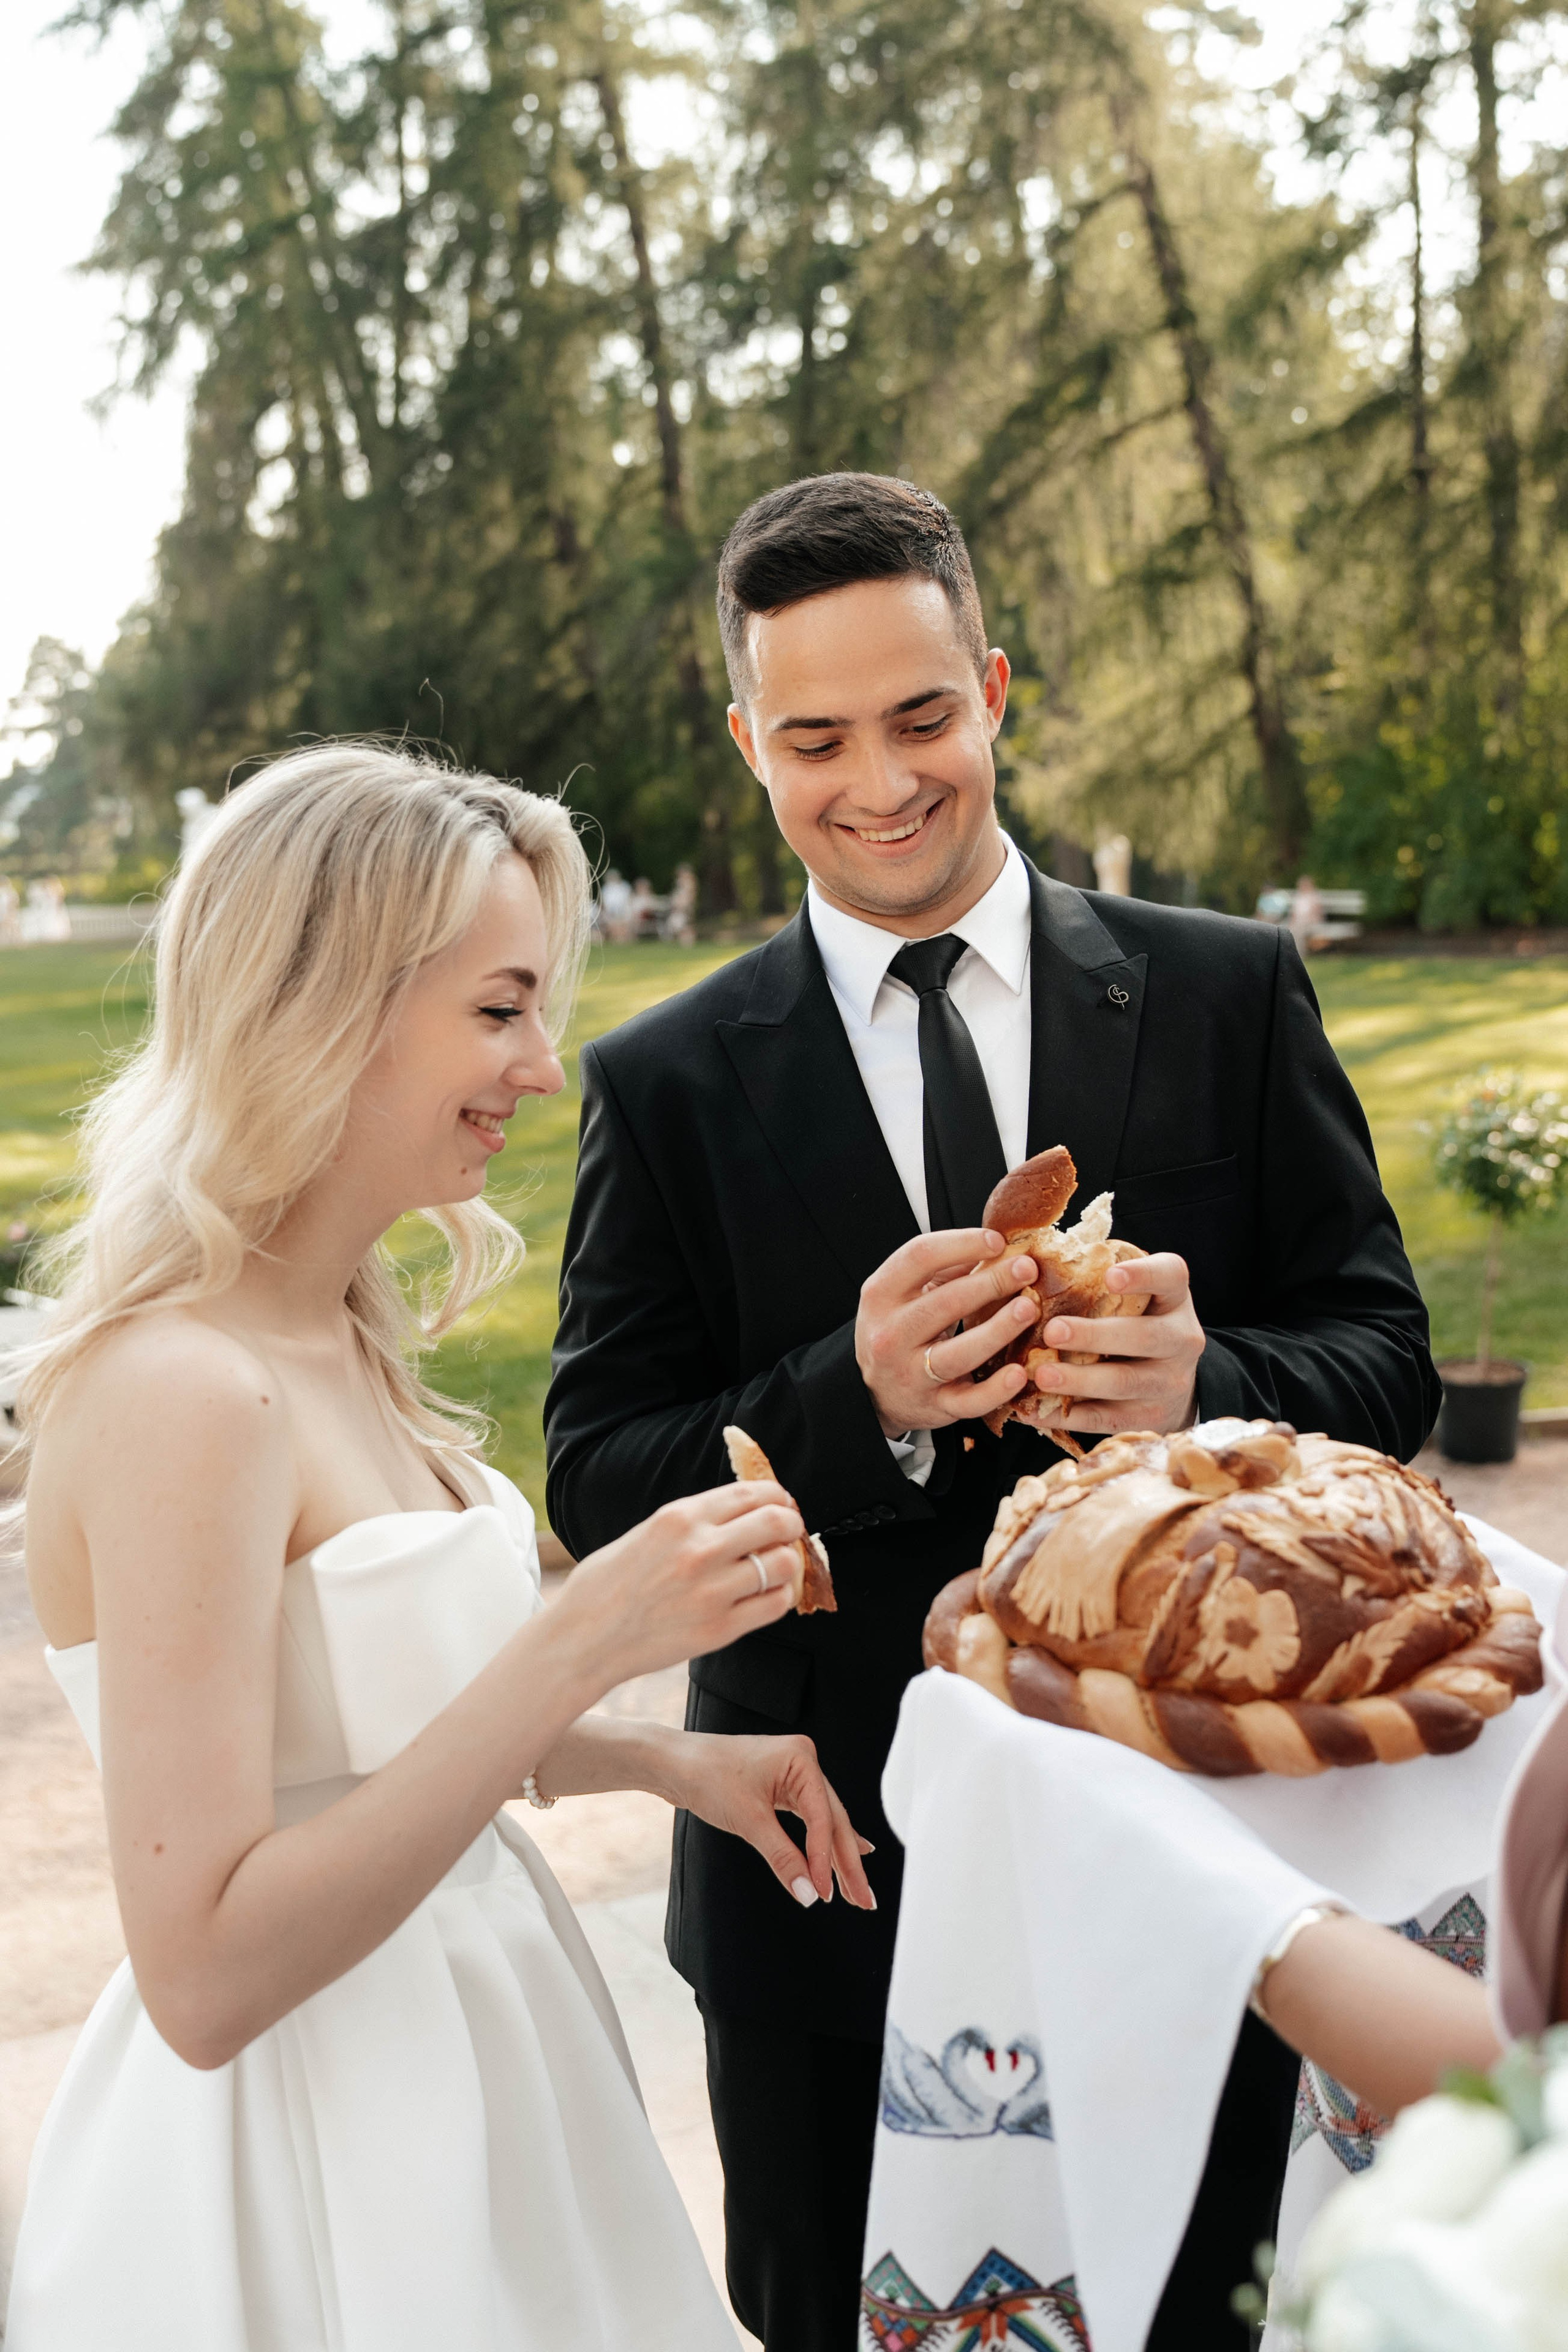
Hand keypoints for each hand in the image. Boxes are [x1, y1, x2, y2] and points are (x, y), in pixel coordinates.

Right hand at [559, 1483, 802, 1689]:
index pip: (751, 1493)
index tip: (780, 1504)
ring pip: (782, 1564)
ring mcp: (711, 1591)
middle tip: (789, 1533)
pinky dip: (780, 1597)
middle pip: (777, 1521)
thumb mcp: (647, 1532)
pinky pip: (774, 1605)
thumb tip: (741, 1511)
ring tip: (777, 1569)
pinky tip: (767, 1596)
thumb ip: (693, 1521)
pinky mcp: (718, 1630)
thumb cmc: (608, 1584)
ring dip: (788, 1563)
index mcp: (679, 1517)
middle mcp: (699, 1549)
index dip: (777, 1496)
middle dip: (791, 1524)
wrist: (583, 1637)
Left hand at [665, 1731, 876, 1910]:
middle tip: (865, 1900)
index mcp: (801, 1759)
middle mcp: (803, 1763)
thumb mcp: (749, 1821)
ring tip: (855, 1891)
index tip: (826, 1893)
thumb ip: (783, 1858)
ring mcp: (793, 1774)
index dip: (825, 1860)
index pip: (823, 1818)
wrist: (675, 1763)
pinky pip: (809, 1819)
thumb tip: (809, 1894)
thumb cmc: (708, 1777)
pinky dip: (820, 1843)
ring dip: (835, 1858)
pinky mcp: (782, 1787)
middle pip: (833, 1821)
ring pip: (823, 1823)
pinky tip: (840, 1857)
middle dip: (847, 1863)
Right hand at [855, 1227, 1039, 1437]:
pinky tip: (1020, 1374)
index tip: (998, 1241)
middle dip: (991, 1282)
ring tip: (1029, 1309)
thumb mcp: (906, 1293)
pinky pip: (968, 1401)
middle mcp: (891, 1334)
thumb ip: (945, 1268)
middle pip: (944, 1303)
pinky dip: (995, 1389)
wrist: (874, 1392)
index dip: (962, 1244)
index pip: (920, 1257)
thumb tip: (997, 1245)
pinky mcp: (934, 1406)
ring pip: (958, 1353)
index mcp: (882, 1294)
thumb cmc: (899, 1331)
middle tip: (1027, 1269)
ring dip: (998, 1330)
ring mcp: (911, 1373)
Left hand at [1030, 1252, 1204, 1436]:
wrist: (1169, 1380)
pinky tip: (1035, 1410)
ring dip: (1080, 1380)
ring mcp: (1171, 1382)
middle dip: (1096, 1335)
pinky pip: (1108, 1418)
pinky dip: (1068, 1416)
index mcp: (1174, 1296)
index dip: (1143, 1275)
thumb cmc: (1133, 1320)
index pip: (1170, 1276)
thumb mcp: (1131, 1294)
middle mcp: (1182, 1338)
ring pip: (1126, 1382)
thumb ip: (1096, 1277)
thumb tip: (1031, 1261)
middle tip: (1052, 1331)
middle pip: (1144, 1337)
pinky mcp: (1152, 1418)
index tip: (1110, 1277)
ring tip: (1042, 1375)